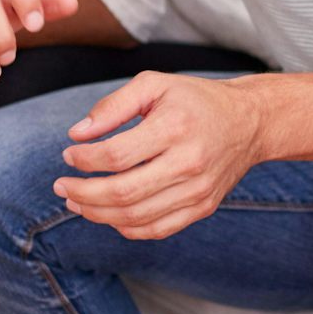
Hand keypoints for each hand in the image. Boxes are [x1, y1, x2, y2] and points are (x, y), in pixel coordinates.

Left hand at [54, 71, 266, 239]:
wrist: (251, 121)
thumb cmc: (196, 100)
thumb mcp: (155, 84)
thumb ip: (113, 105)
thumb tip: (77, 135)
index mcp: (176, 127)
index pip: (117, 155)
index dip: (84, 159)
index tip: (69, 154)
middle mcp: (190, 162)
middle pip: (123, 193)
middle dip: (82, 193)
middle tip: (61, 187)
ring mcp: (199, 189)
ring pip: (135, 217)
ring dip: (97, 214)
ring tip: (77, 202)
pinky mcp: (203, 207)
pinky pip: (156, 229)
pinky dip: (126, 228)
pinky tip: (109, 214)